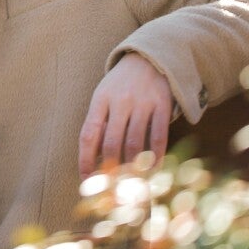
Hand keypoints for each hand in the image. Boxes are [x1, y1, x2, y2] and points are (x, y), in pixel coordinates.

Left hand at [78, 53, 173, 177]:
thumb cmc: (121, 85)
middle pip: (111, 143)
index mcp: (100, 99)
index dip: (85, 159)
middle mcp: (120, 101)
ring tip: (130, 187)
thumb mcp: (103, 96)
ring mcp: (142, 103)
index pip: (88, 134)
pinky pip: (159, 137)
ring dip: (132, 169)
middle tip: (110, 191)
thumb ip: (99, 123)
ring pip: (135, 144)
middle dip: (110, 170)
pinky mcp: (162, 105)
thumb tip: (95, 159)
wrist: (149, 58)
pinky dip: (155, 158)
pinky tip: (152, 171)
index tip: (86, 180)